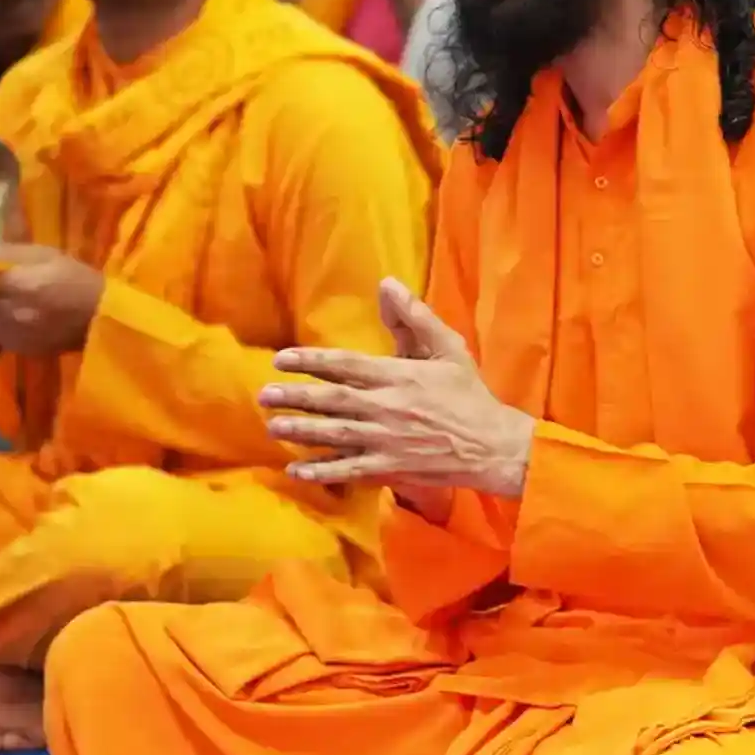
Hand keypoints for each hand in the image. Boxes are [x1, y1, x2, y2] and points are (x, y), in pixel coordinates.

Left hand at [0, 244, 105, 356]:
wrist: (100, 318)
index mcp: (10, 283)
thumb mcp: (45, 254)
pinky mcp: (19, 349)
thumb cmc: (76, 279)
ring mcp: (10, 333)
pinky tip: (22, 321)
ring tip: (13, 305)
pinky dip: (4, 327)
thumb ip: (8, 253)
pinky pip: (0, 336)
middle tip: (1, 288)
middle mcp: (4, 311)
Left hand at [261, 278, 531, 502]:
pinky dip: (323, 471)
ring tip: (272, 426)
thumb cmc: (468, 394)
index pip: (346, 365)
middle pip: (332, 400)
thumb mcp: (448, 348)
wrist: (491, 446)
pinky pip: (350, 469)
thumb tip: (387, 284)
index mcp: (398, 376)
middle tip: (264, 395)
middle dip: (296, 397)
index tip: (281, 359)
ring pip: (335, 434)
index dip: (311, 360)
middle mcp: (387, 407)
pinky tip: (298, 470)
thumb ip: (415, 316)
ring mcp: (386, 441)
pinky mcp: (390, 468)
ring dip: (301, 431)